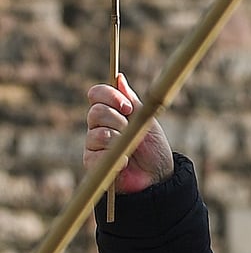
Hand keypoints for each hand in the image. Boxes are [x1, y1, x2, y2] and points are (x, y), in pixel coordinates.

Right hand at [83, 75, 174, 194]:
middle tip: (130, 129)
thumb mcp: (146, 119)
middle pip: (95, 112)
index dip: (109, 96)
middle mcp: (98, 126)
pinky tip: (125, 162)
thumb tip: (119, 78)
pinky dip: (115, 158)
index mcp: (110, 111)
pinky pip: (94, 155)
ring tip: (130, 148)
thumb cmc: (153, 146)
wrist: (157, 174)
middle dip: (117, 120)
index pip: (96, 94)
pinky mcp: (91, 163)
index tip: (128, 107)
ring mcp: (93, 144)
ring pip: (95, 134)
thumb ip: (131, 100)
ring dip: (117, 140)